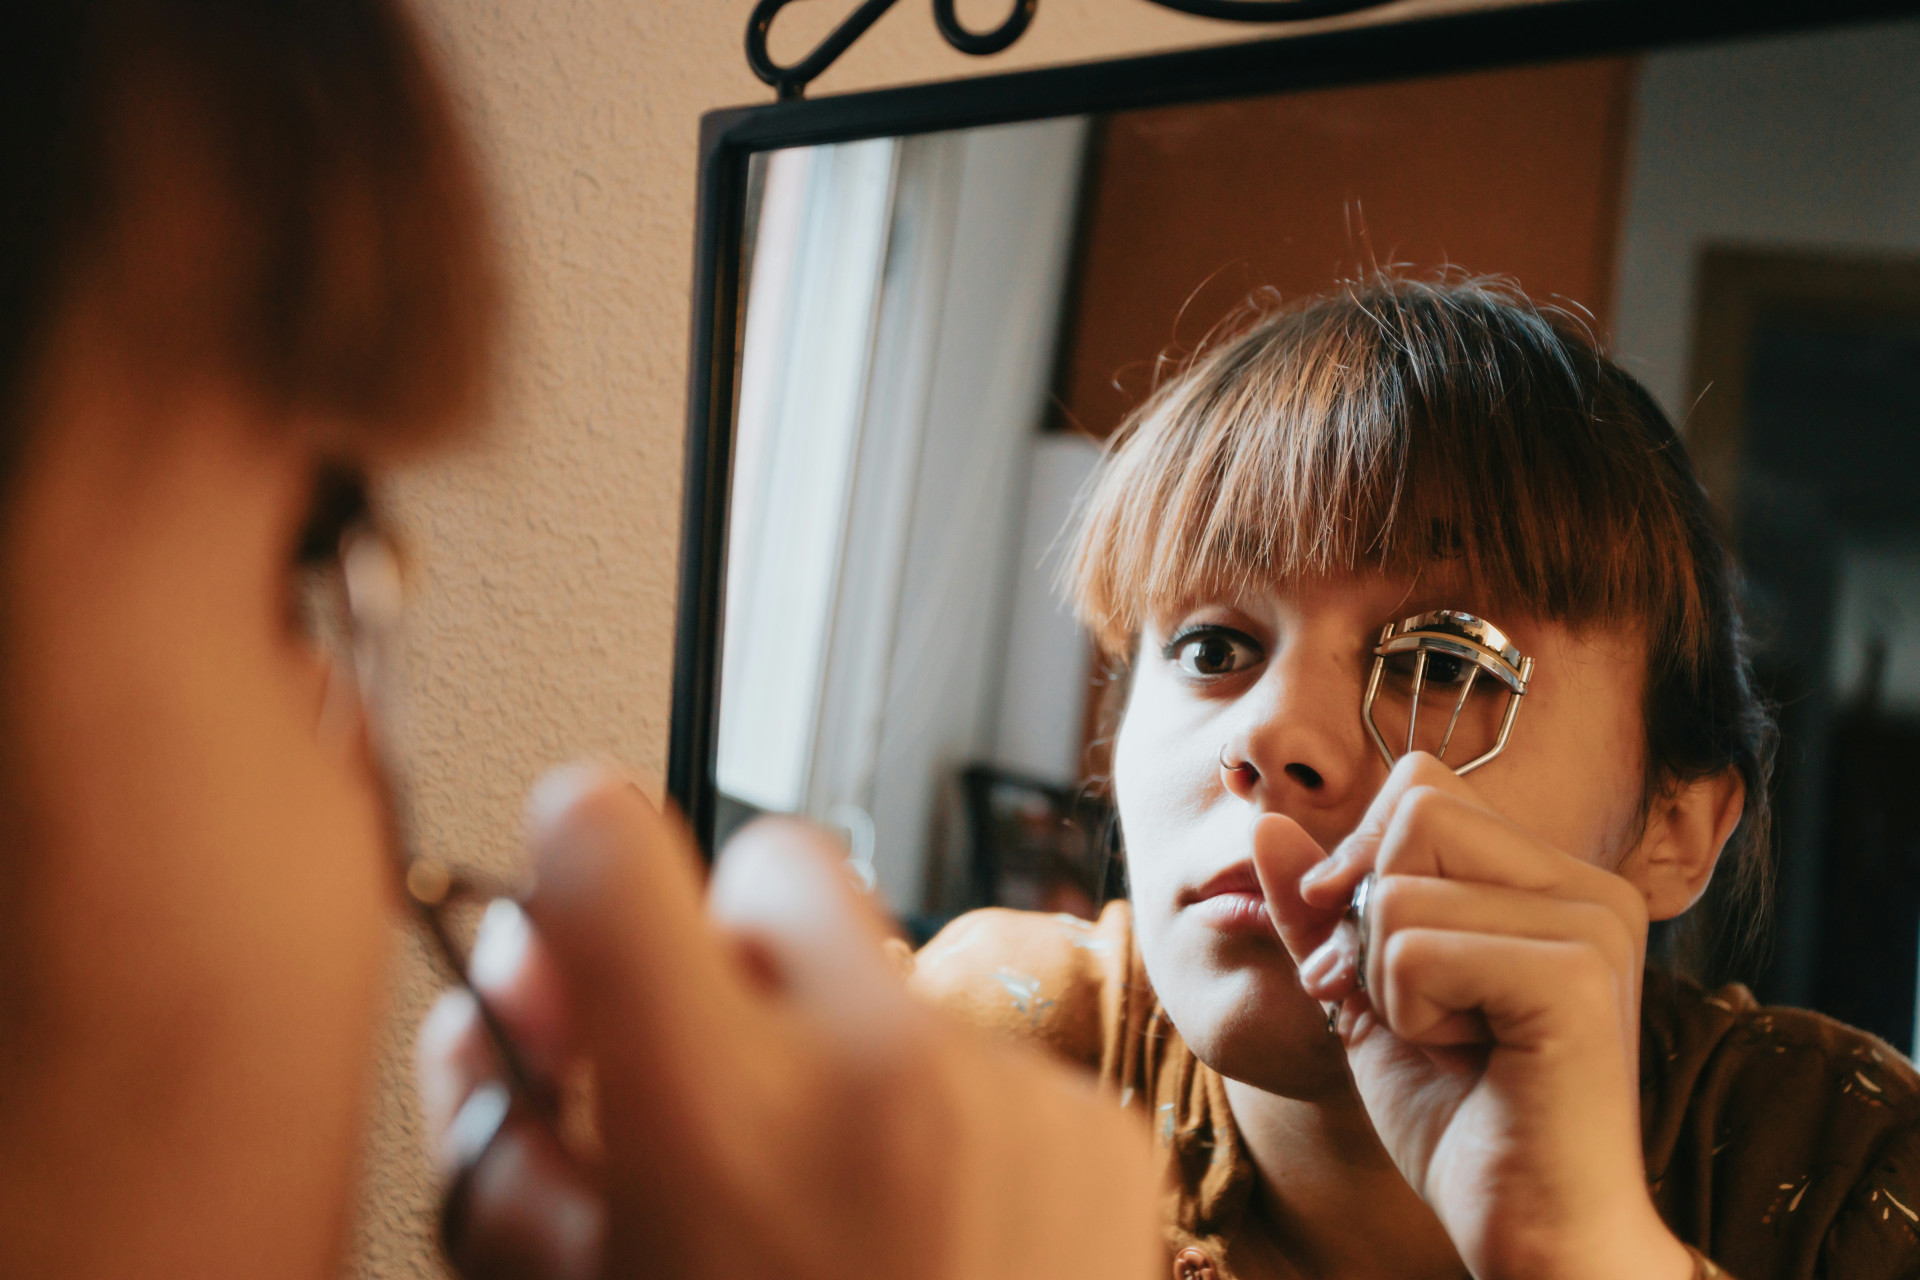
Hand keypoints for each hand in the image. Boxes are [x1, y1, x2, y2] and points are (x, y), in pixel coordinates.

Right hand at [415, 762, 1158, 1279]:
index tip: (573, 887)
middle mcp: (879, 1075)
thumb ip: (517, 1132)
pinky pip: (978, 1054)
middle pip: (780, 863)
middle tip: (707, 1061)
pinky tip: (923, 1233)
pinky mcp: (1094, 1132)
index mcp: (719, 1126)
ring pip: (879, 973)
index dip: (570, 853)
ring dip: (831, 1047)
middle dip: (724, 941)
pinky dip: (934, 1113)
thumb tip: (512, 984)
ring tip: (828, 1206)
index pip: (606, 846)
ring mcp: (1009, 1095)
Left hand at [1253, 753, 1690, 1279]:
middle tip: (1398, 1007)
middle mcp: (1590, 887)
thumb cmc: (1461, 1120)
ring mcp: (1593, 925)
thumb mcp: (1368, 996)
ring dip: (1387, 981)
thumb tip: (1266, 821)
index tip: (1356, 958)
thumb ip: (1321, 909)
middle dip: (1367, 918)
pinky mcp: (1575, 976)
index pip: (1421, 790)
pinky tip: (1468, 1057)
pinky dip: (1406, 1010)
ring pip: (1400, 888)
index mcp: (1557, 880)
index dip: (1360, 860)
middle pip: (1413, 814)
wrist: (1530, 1232)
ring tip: (1449, 1040)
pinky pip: (1414, 946)